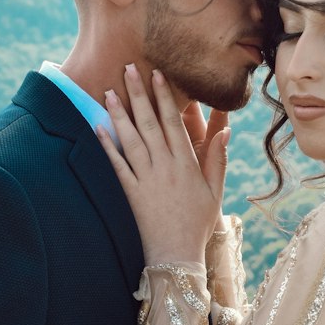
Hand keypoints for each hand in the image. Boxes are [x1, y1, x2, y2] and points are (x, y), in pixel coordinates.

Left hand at [98, 66, 229, 264]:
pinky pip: (116, 165)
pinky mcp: (130, 194)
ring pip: (131, 140)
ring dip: (119, 114)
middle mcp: (165, 168)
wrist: (176, 256)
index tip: (157, 74)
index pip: (174, 122)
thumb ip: (217, 159)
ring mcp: (146, 180)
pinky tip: (97, 127)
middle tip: (128, 68)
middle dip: (138, 94)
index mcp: (186, 164)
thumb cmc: (197, 224)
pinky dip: (107, 146)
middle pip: (150, 123)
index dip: (164, 96)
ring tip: (109, 90)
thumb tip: (226, 130)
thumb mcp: (214, 191)